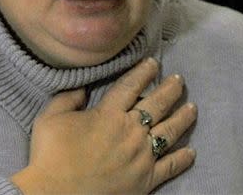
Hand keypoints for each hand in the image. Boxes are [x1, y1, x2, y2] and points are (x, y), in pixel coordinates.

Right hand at [11, 57, 196, 193]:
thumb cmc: (50, 156)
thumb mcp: (50, 118)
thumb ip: (68, 98)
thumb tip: (83, 88)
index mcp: (109, 114)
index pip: (132, 86)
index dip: (145, 72)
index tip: (154, 63)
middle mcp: (131, 131)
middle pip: (158, 105)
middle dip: (171, 90)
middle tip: (180, 81)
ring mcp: (141, 156)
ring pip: (170, 131)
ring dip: (183, 118)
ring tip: (193, 108)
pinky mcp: (145, 180)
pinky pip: (170, 167)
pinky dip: (182, 159)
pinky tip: (191, 152)